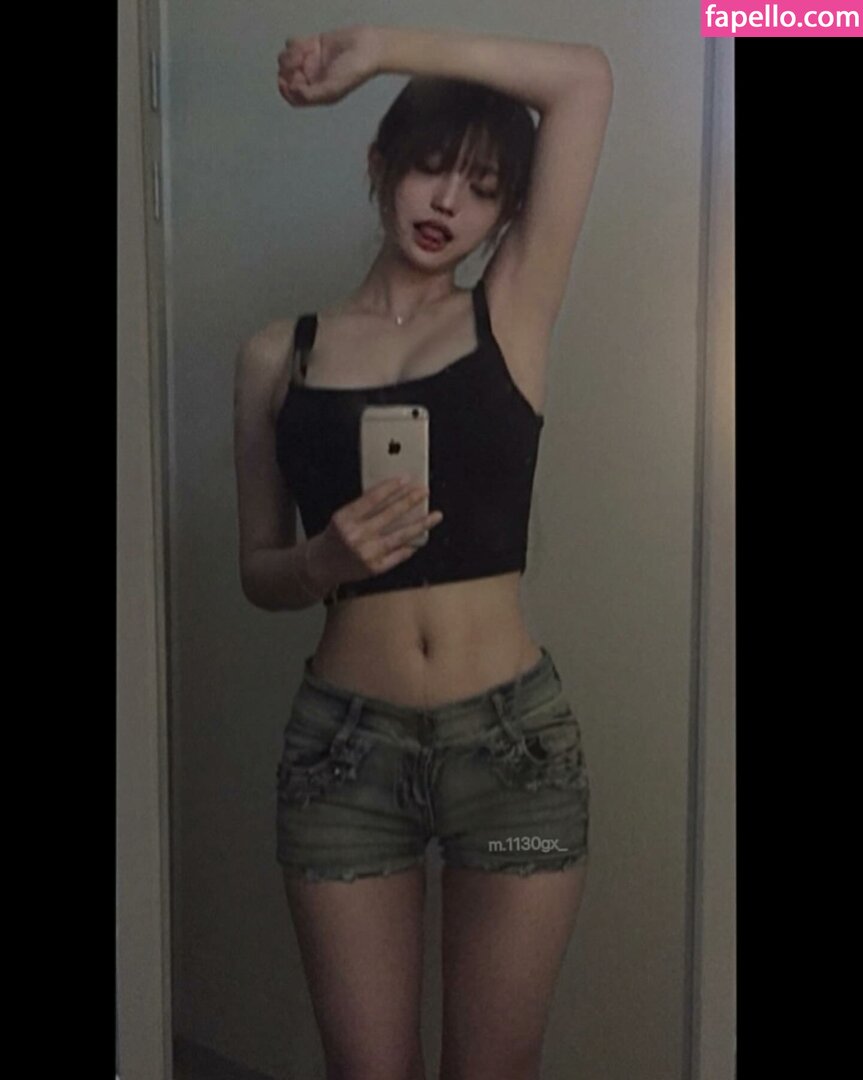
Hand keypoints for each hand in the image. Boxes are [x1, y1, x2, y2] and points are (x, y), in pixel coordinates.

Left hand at [277, 26, 379, 106]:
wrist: (366, 47)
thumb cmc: (353, 72)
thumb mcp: (332, 89)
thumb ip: (311, 95)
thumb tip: (293, 91)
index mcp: (316, 93)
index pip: (293, 97)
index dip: (285, 91)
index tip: (284, 81)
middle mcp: (311, 79)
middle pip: (287, 77)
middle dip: (288, 69)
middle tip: (298, 61)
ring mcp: (310, 61)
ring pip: (287, 60)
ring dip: (291, 54)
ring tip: (304, 50)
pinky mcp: (312, 44)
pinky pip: (293, 44)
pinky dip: (296, 43)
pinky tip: (308, 43)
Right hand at [310, 476, 443, 589]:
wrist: (320, 565)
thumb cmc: (335, 538)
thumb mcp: (343, 518)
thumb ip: (364, 509)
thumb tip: (396, 497)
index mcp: (345, 519)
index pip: (371, 499)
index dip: (390, 487)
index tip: (406, 479)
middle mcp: (356, 535)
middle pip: (389, 515)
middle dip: (409, 501)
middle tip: (423, 491)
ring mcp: (366, 553)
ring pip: (400, 536)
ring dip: (420, 524)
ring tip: (435, 516)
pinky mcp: (374, 568)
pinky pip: (398, 555)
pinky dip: (410, 547)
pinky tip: (420, 539)